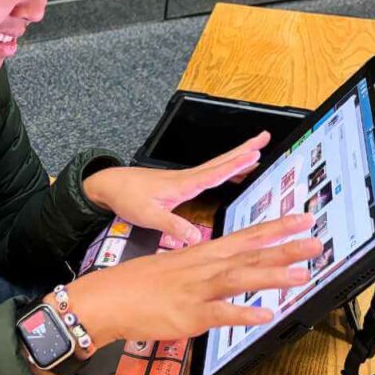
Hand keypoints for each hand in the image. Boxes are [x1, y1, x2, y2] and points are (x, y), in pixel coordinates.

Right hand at [67, 213, 321, 346]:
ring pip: (239, 279)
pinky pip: (219, 314)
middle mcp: (202, 267)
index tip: (301, 220)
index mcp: (200, 254)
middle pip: (248, 254)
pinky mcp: (187, 314)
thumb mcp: (174, 267)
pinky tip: (265, 315)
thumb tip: (227, 270)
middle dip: (284, 247)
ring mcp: (196, 290)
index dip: (274, 229)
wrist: (107, 298)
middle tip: (315, 240)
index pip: (244, 237)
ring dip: (271, 275)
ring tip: (303, 273)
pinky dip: (242, 313)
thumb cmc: (138, 284)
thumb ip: (205, 269)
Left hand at [82, 131, 270, 243]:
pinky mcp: (179, 183)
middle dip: (244, 149)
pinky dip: (224, 170)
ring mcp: (183, 179)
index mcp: (183, 184)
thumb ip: (172, 225)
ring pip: (216, 166)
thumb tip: (196, 238)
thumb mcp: (148, 215)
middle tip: (265, 136)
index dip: (237, 164)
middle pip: (221, 162)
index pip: (216, 172)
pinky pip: (208, 174)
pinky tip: (230, 174)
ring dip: (237, 158)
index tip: (256, 153)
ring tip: (257, 151)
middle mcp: (186, 178)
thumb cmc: (126, 197)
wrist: (109, 185)